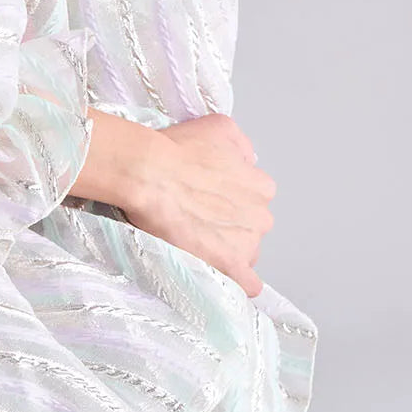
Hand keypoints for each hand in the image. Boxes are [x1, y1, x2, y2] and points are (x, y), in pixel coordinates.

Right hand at [121, 113, 273, 297]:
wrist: (150, 174)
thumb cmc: (178, 150)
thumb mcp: (219, 127)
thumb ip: (241, 146)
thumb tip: (246, 162)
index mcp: (261, 186)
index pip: (253, 199)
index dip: (229, 198)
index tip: (206, 197)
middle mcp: (261, 215)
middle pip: (249, 227)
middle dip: (228, 225)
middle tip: (196, 217)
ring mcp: (247, 243)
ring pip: (244, 253)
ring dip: (225, 250)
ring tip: (195, 241)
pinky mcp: (229, 266)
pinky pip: (247, 284)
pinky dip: (237, 281)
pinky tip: (221, 273)